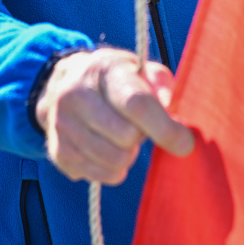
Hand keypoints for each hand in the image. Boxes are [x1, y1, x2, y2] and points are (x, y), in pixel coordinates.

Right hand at [34, 47, 193, 184]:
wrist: (62, 87)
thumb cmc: (115, 81)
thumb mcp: (140, 70)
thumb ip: (161, 85)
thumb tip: (173, 112)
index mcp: (103, 68)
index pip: (136, 103)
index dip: (164, 128)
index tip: (185, 143)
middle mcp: (76, 94)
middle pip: (127, 138)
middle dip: (141, 137)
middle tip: (136, 127)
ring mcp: (62, 124)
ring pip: (115, 161)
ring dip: (128, 155)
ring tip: (122, 138)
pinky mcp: (57, 151)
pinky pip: (101, 176)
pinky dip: (113, 170)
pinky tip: (107, 150)